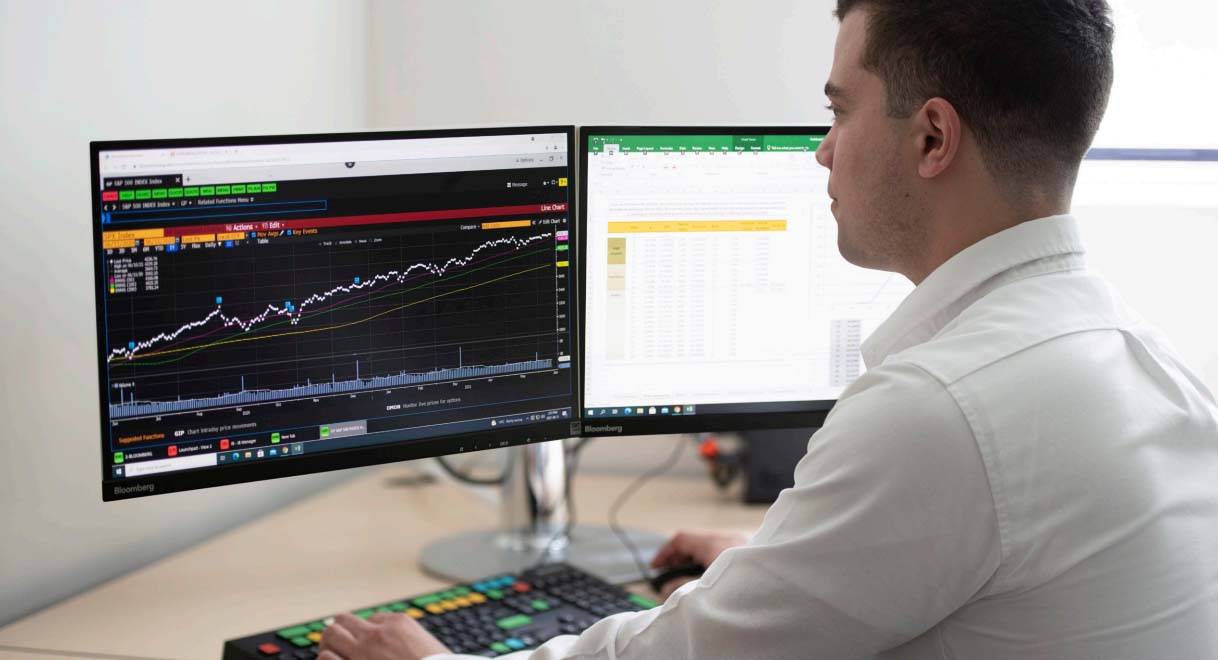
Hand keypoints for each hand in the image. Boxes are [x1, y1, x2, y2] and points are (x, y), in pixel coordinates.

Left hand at [319, 612, 449, 659]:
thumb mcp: (427, 647)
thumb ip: (406, 640)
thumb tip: (391, 646)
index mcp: (398, 623)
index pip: (371, 620)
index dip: (367, 634)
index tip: (366, 644)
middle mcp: (376, 634)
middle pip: (343, 621)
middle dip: (340, 632)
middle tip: (340, 645)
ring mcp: (362, 652)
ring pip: (330, 635)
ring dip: (330, 646)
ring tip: (333, 655)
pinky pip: (325, 658)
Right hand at [649, 530, 748, 598]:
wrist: (781, 589)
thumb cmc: (746, 587)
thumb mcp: (706, 588)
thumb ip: (682, 587)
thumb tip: (667, 588)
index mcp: (713, 543)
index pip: (680, 539)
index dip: (665, 553)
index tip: (656, 567)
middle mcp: (728, 538)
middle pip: (696, 543)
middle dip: (680, 560)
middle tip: (671, 577)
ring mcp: (743, 544)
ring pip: (711, 549)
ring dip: (697, 563)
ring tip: (691, 582)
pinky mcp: (754, 553)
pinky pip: (727, 554)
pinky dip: (714, 564)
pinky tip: (715, 581)